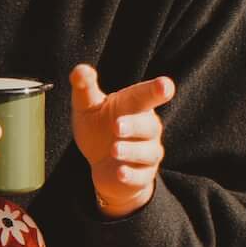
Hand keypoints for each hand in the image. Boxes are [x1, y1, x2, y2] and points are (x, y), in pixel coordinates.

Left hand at [71, 65, 173, 218]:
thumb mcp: (87, 106)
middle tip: (116, 126)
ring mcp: (147, 152)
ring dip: (131, 150)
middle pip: (148, 126)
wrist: (101, 166)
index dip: (157, 90)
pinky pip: (141, 176)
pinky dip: (131, 174)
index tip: (165, 85)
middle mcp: (147, 128)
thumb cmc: (98, 128)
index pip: (148, 95)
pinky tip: (120, 173)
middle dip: (135, 126)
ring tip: (114, 150)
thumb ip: (84, 87)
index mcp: (135, 106)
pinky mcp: (142, 175)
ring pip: (147, 152)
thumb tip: (80, 70)